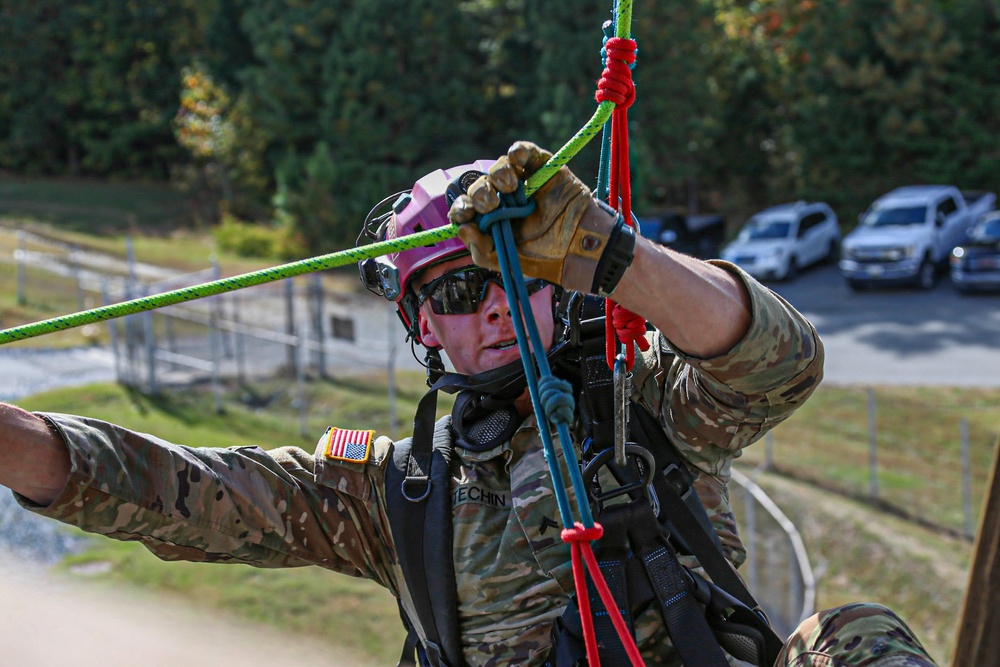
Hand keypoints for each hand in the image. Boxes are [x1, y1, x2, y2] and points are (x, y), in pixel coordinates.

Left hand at [447, 142, 633, 294]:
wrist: (576, 248)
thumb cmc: (542, 257)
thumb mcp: (503, 260)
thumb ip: (479, 248)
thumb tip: (462, 227)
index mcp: (492, 219)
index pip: (467, 207)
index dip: (462, 207)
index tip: (466, 213)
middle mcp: (504, 199)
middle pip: (479, 186)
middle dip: (480, 194)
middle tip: (491, 205)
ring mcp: (522, 182)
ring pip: (498, 167)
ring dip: (497, 176)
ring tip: (508, 189)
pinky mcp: (541, 168)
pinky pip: (523, 151)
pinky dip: (517, 150)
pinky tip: (516, 159)